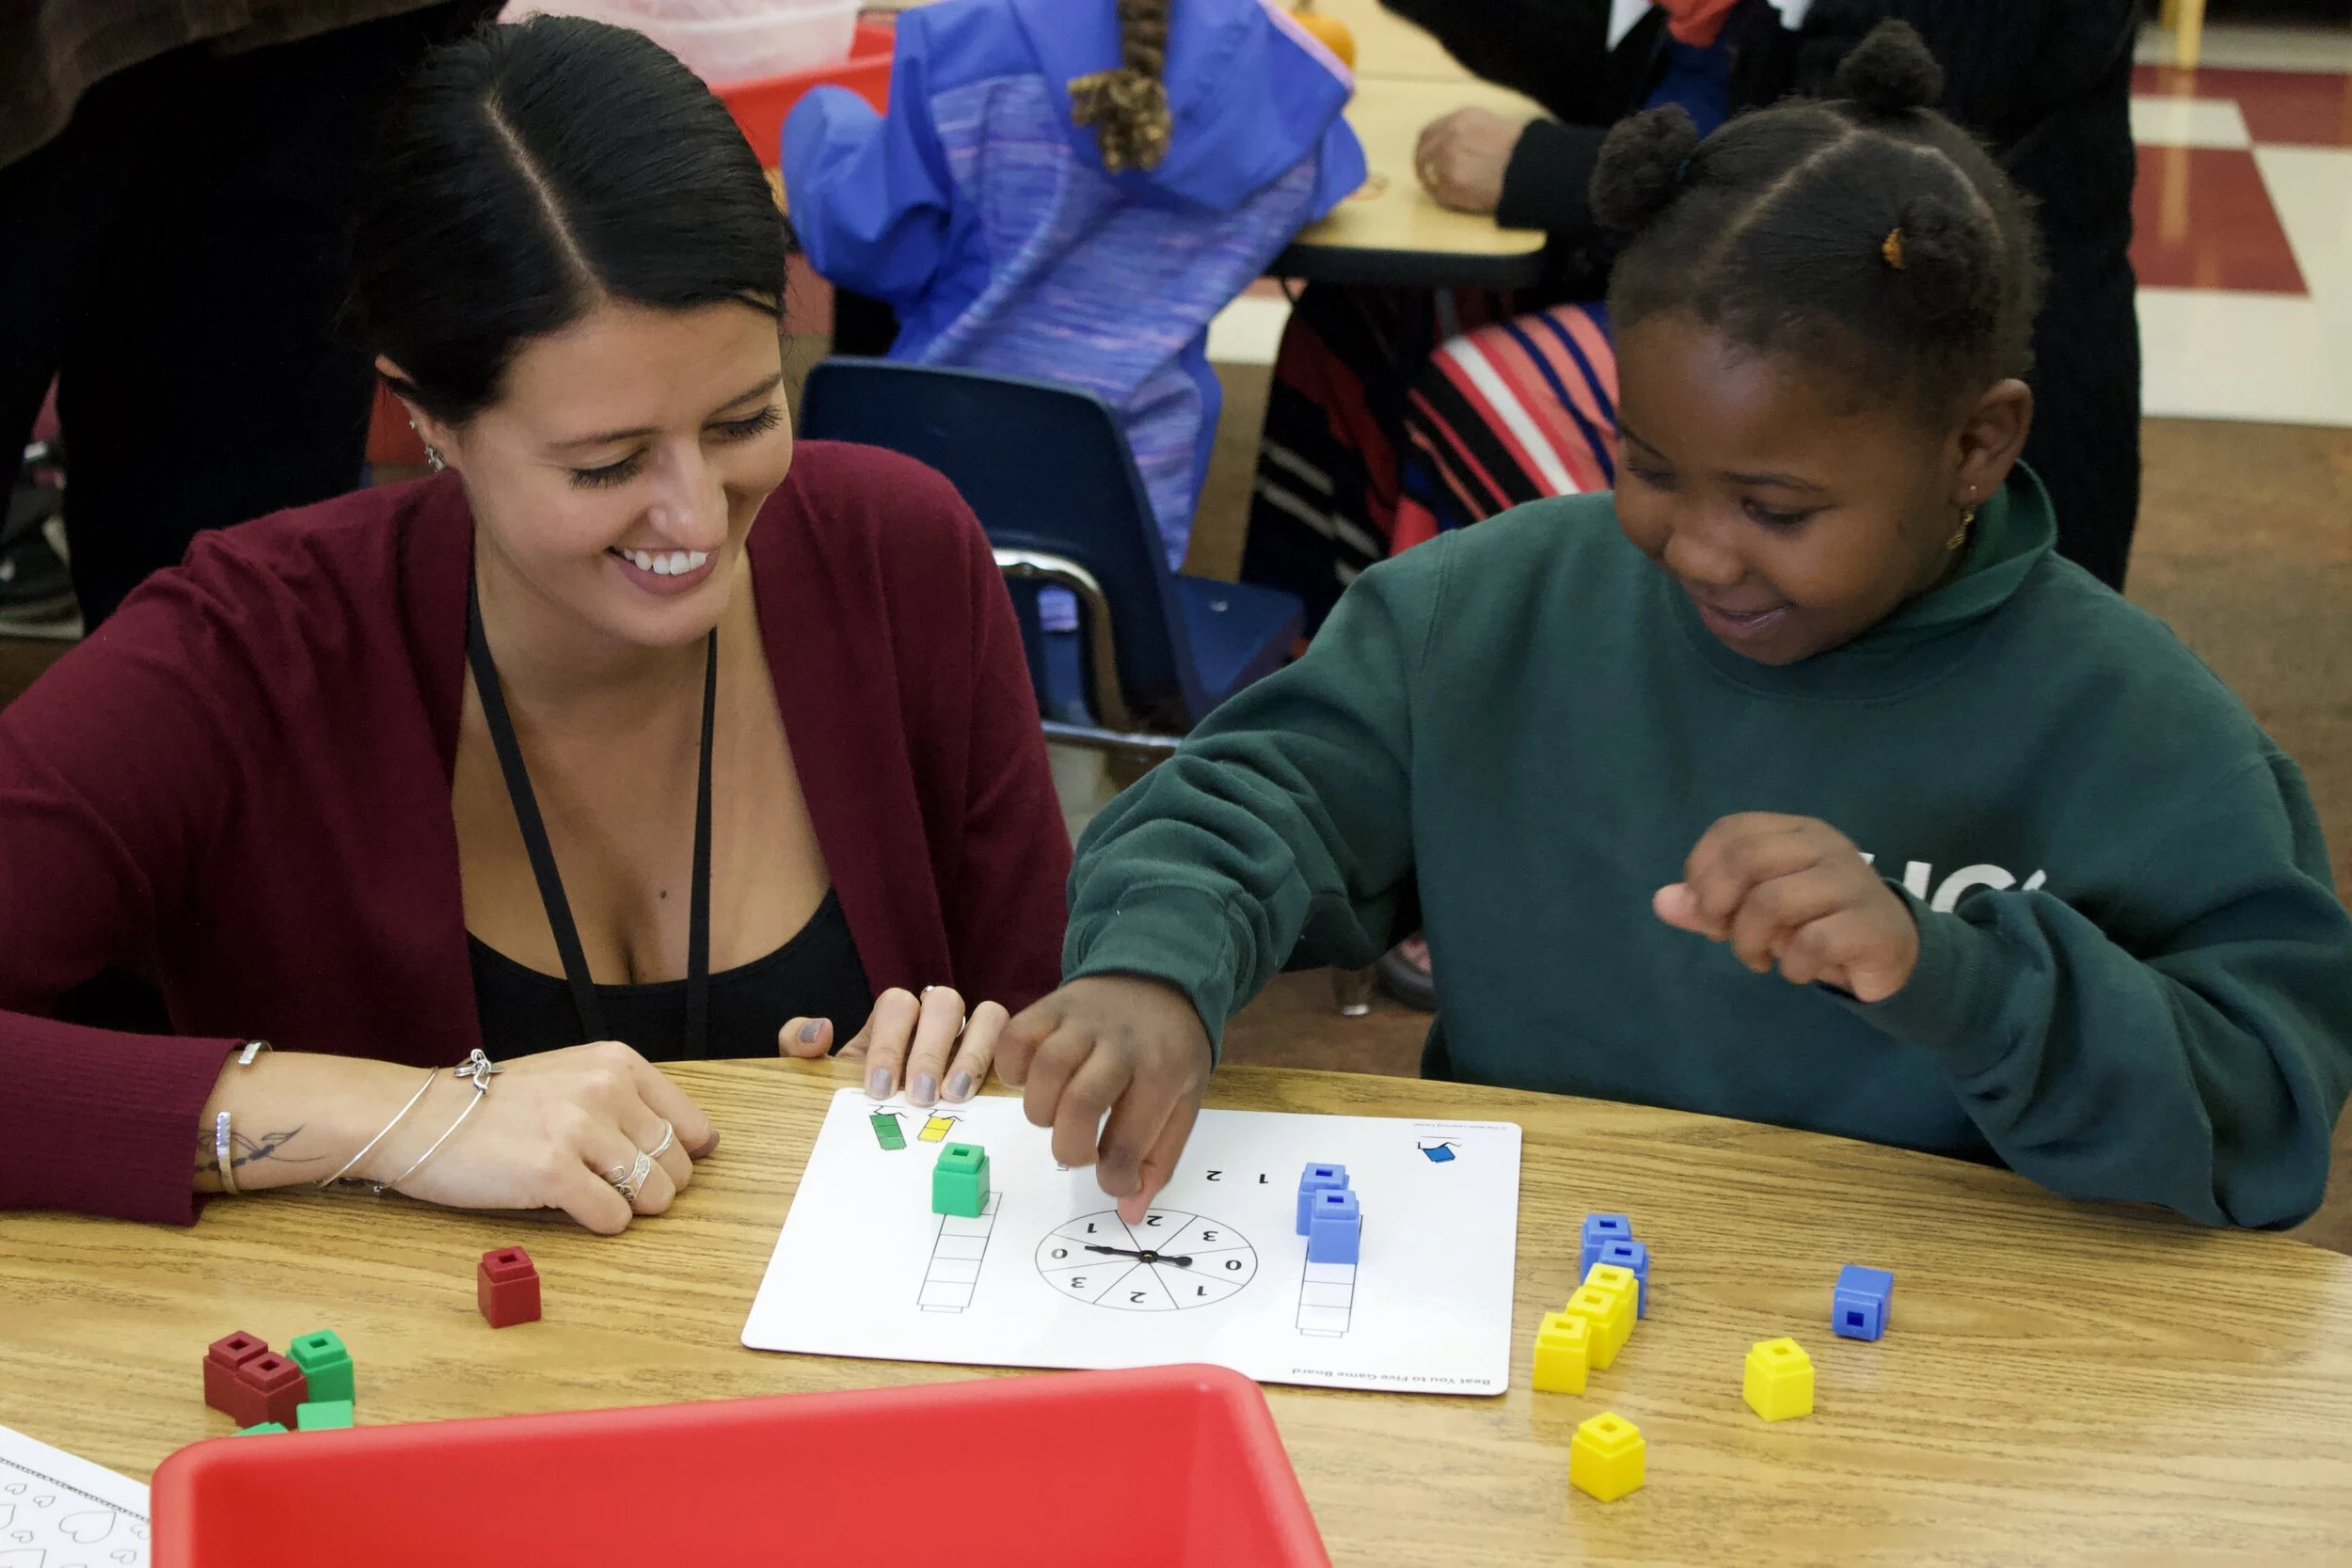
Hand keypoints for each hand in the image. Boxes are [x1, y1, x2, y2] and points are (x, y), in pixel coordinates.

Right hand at [379, 1041, 717, 1234]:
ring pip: (654, 1196)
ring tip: (589, 1194)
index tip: (653, 1168)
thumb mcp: (574, 1078)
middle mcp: (606, 1089)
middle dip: (652, 1187)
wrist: (422, 1119)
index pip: (694, 1127)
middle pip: (678, 1167)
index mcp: (618, 1063)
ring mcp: (580, 1129)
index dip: (679, 1159)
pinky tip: (567, 1206)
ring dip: (628, 1208)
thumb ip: (632, 1101)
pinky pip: (613, 1219)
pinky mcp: (553, 1172)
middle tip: (607, 1183)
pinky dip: (599, 1225)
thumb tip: (704, 1143)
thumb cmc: (498, 1106)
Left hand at [783, 985, 1007, 1108]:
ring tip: (954, 1096)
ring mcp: (971, 1036)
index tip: (880, 1087)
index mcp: (893, 1020)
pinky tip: (989, 1091)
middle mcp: (935, 1020)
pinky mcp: (999, 1058)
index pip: (896, 1004)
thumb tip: (821, 1029)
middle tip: (920, 1096)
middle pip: (943, 1002)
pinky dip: (1003, 1058)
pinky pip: (1012, 1041)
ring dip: (972, 1053)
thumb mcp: (820, 1076)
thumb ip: (799, 1046)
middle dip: (930, 1050)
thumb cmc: (856, 1097)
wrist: (880, 1131)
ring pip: (987, 1014)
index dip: (890, 1042)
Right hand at [997, 975, 1212, 1223]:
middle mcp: (1121, 1043)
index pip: (1129, 1142)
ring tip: (1058, 1115)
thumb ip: (1159, 1159)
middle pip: (1079, 1103)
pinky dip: (1014, 1071)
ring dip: (1042, 1112)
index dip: (1114, 1179)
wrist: (1161, 975)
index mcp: (1163, 1072)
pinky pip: (1015, 1039)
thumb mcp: (1185, 1100)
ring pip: (1044, 1072)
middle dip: (1071, 1148)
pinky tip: (1034, 1082)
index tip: (1114, 1179)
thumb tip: (1129, 1211)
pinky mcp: (1050, 1006)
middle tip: (1080, 1151)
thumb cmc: (1172, 1049)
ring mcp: (1082, 1020)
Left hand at [1413, 107, 1523, 214]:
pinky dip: (1445, 198)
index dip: (1425, 148)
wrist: (1529, 169)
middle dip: (1423, 167)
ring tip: (1450, 190)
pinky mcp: (1449, 183)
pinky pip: (1438, 194)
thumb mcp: (1490, 125)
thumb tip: (1448, 144)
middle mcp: (1449, 136)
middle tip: (1429, 179)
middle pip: (1423, 154)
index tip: (1426, 158)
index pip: (1429, 133)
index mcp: (1460, 119)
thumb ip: (1466, 131)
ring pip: (1428, 175)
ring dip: (1435, 183)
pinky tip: (1460, 198)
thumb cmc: (1517, 150)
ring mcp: (1446, 160)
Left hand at [1653, 814, 1918, 1002]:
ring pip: (1772, 902)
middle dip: (1718, 907)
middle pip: (1745, 861)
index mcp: (1795, 831)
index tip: (1708, 911)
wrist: (1894, 952)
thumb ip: (1710, 904)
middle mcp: (1824, 846)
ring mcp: (1851, 882)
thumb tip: (1661, 901)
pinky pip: (1812, 942)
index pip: (1730, 831)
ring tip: (1759, 959)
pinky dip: (1791, 965)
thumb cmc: (1817, 922)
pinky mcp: (1870, 924)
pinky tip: (1796, 971)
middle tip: (1725, 937)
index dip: (1702, 873)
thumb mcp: (1759, 910)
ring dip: (1750, 942)